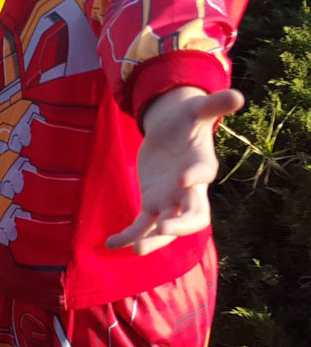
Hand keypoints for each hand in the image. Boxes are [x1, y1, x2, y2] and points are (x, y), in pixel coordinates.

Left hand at [107, 86, 244, 254]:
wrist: (172, 129)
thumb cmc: (186, 119)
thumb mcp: (197, 109)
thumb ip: (214, 105)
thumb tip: (237, 95)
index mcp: (202, 165)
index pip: (204, 174)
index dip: (196, 177)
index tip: (185, 178)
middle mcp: (189, 189)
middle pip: (194, 215)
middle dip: (181, 224)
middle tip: (163, 229)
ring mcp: (171, 199)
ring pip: (167, 226)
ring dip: (154, 240)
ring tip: (136, 250)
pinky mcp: (152, 202)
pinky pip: (141, 224)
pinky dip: (128, 235)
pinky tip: (110, 244)